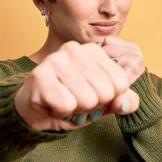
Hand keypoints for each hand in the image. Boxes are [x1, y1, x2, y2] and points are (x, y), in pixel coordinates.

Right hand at [15, 41, 139, 130]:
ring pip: (87, 100)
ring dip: (76, 110)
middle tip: (75, 101)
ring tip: (63, 102)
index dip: (108, 99)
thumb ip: (122, 101)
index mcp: (93, 51)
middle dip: (92, 106)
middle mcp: (74, 49)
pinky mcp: (40, 75)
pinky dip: (61, 112)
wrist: (35, 112)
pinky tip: (52, 105)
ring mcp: (56, 59)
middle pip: (105, 92)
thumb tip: (126, 103)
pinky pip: (67, 105)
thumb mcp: (103, 103)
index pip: (121, 84)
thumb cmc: (71, 102)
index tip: (91, 95)